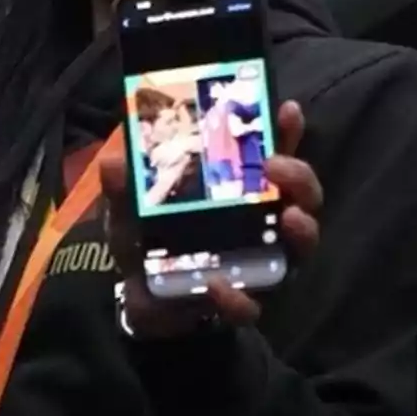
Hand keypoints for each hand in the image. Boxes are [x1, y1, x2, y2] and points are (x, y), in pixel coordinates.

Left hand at [101, 100, 321, 336]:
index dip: (286, 132)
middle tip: (276, 166)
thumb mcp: (132, 209)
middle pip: (303, 195)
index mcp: (240, 191)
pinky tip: (216, 286)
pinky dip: (237, 299)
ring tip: (288, 218)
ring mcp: (261, 264)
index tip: (288, 109)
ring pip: (301, 247)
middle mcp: (263, 223)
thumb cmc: (149, 241)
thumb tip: (113, 164)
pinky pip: (251, 306)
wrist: (143, 302)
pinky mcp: (244, 304)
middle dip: (299, 176)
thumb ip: (124, 189)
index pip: (274, 155)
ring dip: (302, 229)